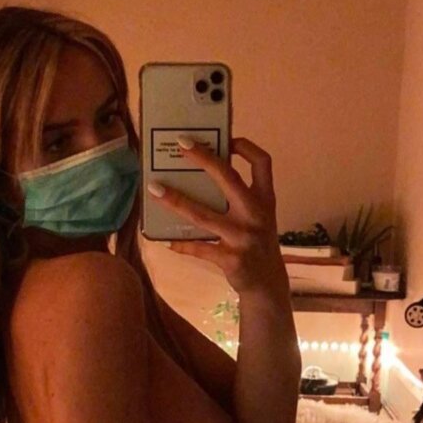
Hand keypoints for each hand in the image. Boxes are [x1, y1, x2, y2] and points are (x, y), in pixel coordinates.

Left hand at [152, 136, 285, 296]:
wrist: (268, 283)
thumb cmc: (257, 242)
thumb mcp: (259, 216)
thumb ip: (241, 197)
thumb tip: (201, 174)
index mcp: (265, 199)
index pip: (262, 162)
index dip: (246, 146)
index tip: (226, 139)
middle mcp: (256, 214)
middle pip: (229, 179)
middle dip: (204, 159)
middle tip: (181, 145)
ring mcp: (244, 237)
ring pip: (203, 214)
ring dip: (175, 200)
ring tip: (154, 189)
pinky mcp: (231, 259)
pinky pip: (199, 247)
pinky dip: (181, 244)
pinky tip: (167, 240)